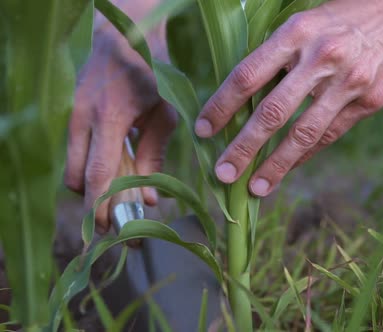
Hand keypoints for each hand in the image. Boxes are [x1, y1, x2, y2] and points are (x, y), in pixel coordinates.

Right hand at [64, 31, 176, 232]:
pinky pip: (77, 154)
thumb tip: (150, 198)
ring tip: (122, 203)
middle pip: (78, 180)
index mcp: (109, 118)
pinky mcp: (71, 116)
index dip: (103, 207)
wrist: (121, 34)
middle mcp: (82, 120)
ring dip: (94, 190)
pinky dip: (93, 170)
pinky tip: (117, 176)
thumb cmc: (152, 70)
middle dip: (95, 207)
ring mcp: (72, 116)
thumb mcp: (164, 111)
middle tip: (119, 227)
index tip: (113, 232)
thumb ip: (154, 154)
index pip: (98, 175)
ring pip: (73, 169)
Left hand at [194, 0, 382, 196]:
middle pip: (272, 112)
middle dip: (243, 147)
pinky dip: (306, 155)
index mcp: (298, 31)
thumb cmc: (356, 10)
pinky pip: (330, 134)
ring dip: (276, 164)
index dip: (221, 106)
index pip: (248, 75)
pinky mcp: (369, 101)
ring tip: (256, 187)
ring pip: (303, 133)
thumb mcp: (313, 18)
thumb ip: (283, 52)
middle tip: (222, 173)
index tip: (204, 130)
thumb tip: (250, 93)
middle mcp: (320, 57)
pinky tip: (289, 169)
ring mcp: (347, 82)